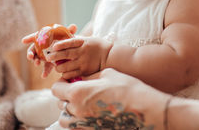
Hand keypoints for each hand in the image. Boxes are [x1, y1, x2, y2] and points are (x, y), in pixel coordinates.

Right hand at [21, 24, 77, 77]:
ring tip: (37, 64)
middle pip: (34, 49)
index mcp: (45, 38)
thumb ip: (70, 31)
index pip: (36, 37)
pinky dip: (45, 72)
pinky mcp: (50, 63)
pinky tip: (44, 75)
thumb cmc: (69, 41)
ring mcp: (45, 56)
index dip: (29, 38)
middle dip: (30, 53)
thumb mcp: (70, 35)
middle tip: (30, 56)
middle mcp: (43, 47)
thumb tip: (74, 26)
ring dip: (35, 61)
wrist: (73, 51)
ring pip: (37, 58)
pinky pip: (46, 68)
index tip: (23, 41)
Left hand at [45, 36, 112, 79]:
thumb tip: (61, 40)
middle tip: (48, 57)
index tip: (53, 46)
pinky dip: (65, 74)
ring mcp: (83, 62)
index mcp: (83, 43)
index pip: (69, 42)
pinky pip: (71, 74)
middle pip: (65, 54)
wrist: (109, 56)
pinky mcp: (85, 71)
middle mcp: (82, 52)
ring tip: (56, 67)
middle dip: (54, 56)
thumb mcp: (87, 39)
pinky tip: (64, 73)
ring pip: (66, 66)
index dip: (60, 44)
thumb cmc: (97, 46)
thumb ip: (75, 40)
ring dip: (59, 67)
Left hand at [51, 69, 168, 128]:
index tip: (69, 81)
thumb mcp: (107, 74)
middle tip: (78, 91)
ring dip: (69, 111)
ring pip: (65, 119)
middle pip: (60, 104)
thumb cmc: (127, 88)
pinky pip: (76, 127)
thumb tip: (83, 79)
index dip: (61, 83)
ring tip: (82, 104)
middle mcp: (76, 110)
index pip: (56, 89)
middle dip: (66, 96)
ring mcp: (83, 124)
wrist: (142, 110)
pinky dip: (78, 121)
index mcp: (77, 93)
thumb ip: (91, 77)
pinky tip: (91, 113)